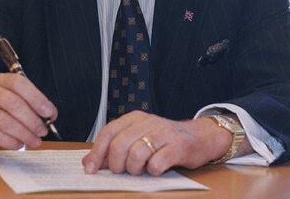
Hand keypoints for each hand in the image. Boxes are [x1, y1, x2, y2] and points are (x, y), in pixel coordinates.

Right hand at [0, 73, 57, 150]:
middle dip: (32, 120)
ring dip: (24, 134)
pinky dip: (11, 142)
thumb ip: (32, 104)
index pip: (19, 83)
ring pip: (5, 121)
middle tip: (43, 132)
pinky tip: (19, 144)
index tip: (49, 113)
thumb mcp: (14, 100)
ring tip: (34, 141)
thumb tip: (51, 114)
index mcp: (1, 80)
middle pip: (13, 103)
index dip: (36, 98)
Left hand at [82, 111, 246, 175]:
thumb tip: (90, 162)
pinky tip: (157, 168)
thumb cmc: (164, 140)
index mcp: (134, 118)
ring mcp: (163, 132)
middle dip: (117, 165)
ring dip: (135, 169)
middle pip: (119, 145)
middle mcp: (147, 121)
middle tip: (123, 172)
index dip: (97, 152)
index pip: (108, 133)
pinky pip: (157, 163)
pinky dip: (153, 171)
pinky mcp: (178, 146)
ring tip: (141, 169)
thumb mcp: (138, 137)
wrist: (199, 137)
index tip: (90, 169)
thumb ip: (115, 147)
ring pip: (136, 154)